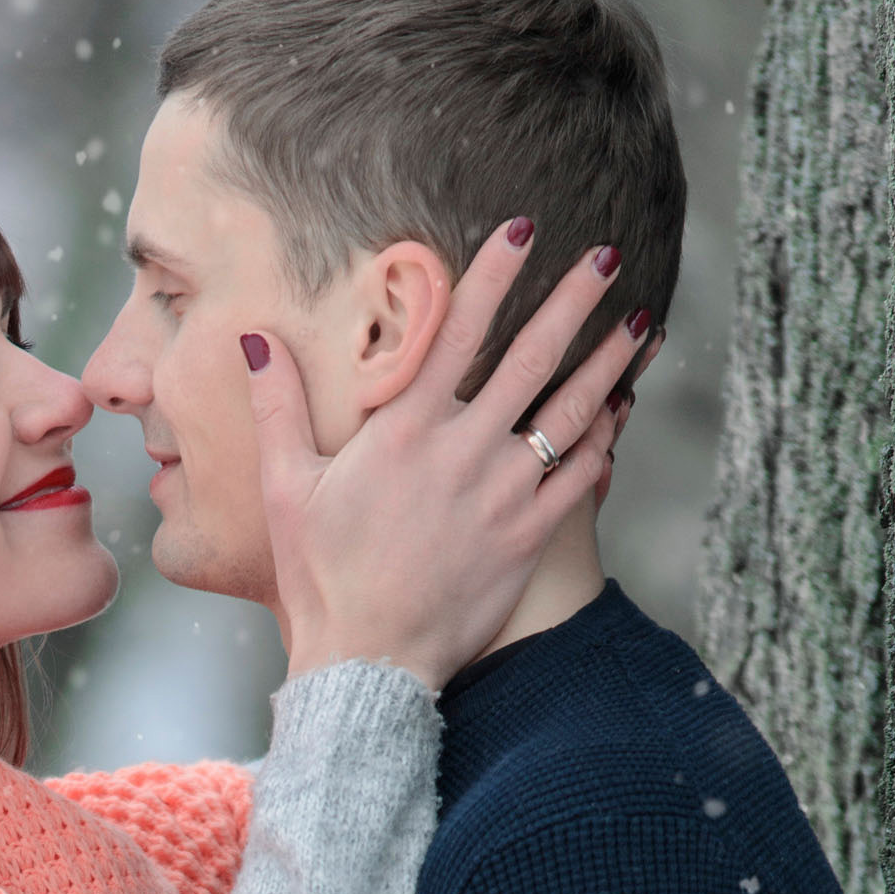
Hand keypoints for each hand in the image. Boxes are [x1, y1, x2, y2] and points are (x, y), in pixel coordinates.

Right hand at [245, 230, 655, 689]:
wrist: (367, 666)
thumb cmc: (320, 580)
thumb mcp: (285, 490)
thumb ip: (277, 407)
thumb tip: (255, 339)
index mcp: (405, 430)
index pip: (459, 329)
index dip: (494, 272)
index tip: (523, 227)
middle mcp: (463, 451)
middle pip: (534, 355)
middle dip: (575, 298)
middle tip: (608, 254)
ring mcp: (503, 494)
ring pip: (572, 411)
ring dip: (610, 362)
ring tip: (639, 325)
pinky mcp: (528, 538)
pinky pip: (582, 476)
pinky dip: (607, 439)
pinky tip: (621, 412)